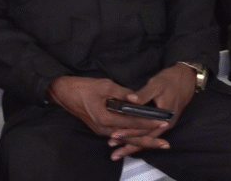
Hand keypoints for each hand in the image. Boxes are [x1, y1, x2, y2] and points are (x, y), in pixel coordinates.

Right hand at [48, 76, 166, 152]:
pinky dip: (131, 138)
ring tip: (158, 144)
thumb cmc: (83, 87)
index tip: (162, 122)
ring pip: (126, 139)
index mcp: (105, 118)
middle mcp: (104, 128)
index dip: (148, 122)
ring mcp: (102, 130)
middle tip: (166, 143)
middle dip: (149, 141)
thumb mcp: (105, 85)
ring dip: (142, 141)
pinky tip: (141, 140)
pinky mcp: (101, 129)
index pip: (132, 122)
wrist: (65, 93)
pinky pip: (119, 136)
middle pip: (131, 138)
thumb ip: (123, 93)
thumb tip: (136, 99)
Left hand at [107, 64, 195, 159]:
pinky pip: (149, 133)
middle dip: (128, 145)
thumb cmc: (170, 81)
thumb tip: (130, 99)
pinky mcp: (161, 123)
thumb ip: (143, 94)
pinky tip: (128, 141)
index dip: (129, 132)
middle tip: (112, 147)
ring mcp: (164, 125)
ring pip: (147, 138)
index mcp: (164, 117)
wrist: (185, 80)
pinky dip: (139, 138)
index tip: (115, 134)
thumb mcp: (156, 84)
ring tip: (117, 151)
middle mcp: (165, 124)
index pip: (144, 129)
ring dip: (132, 144)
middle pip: (145, 138)